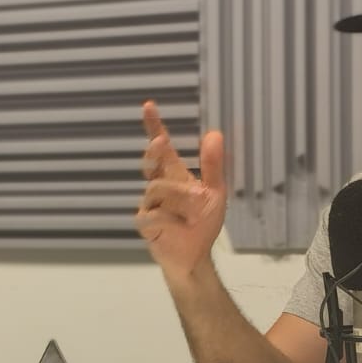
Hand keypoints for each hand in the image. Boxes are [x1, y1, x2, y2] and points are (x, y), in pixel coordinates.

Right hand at [135, 101, 227, 280]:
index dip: (154, 126)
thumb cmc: (202, 224)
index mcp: (174, 175)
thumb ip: (213, 166)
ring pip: (156, 189)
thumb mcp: (215, 193)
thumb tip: (214, 133)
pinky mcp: (145, 223)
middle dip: (154, 152)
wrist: (194, 256)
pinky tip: (181, 225)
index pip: (161, 148)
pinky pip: (152, 214)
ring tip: (196, 208)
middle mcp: (159, 185)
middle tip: (162, 144)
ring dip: (179, 195)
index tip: (148, 106)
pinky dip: (170, 219)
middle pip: (151, 162)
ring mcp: (149, 204)